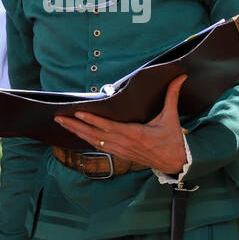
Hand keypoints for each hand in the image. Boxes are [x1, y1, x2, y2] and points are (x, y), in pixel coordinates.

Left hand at [55, 75, 188, 174]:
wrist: (174, 163)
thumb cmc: (172, 140)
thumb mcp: (171, 118)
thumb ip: (172, 96)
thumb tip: (180, 77)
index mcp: (135, 134)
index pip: (108, 126)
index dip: (92, 120)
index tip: (78, 113)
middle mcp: (123, 143)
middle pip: (94, 134)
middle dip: (75, 126)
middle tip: (58, 118)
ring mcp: (119, 150)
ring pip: (93, 142)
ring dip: (76, 132)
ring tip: (62, 123)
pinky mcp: (118, 154)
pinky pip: (98, 147)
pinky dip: (85, 139)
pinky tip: (75, 133)